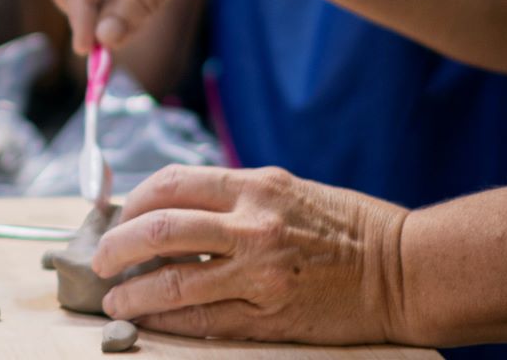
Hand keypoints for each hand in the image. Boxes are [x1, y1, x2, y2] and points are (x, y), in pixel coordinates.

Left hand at [93, 165, 411, 343]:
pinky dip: (170, 322)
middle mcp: (253, 224)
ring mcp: (261, 272)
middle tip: (99, 262)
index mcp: (256, 185)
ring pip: (174, 281)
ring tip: (115, 300)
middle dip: (116, 247)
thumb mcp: (291, 190)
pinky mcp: (271, 315)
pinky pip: (205, 321)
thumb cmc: (351, 226)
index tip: (116, 217)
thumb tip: (176, 209)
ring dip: (133, 292)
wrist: (407, 268)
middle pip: (159, 229)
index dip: (132, 201)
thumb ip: (236, 197)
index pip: (171, 183)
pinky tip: (152, 322)